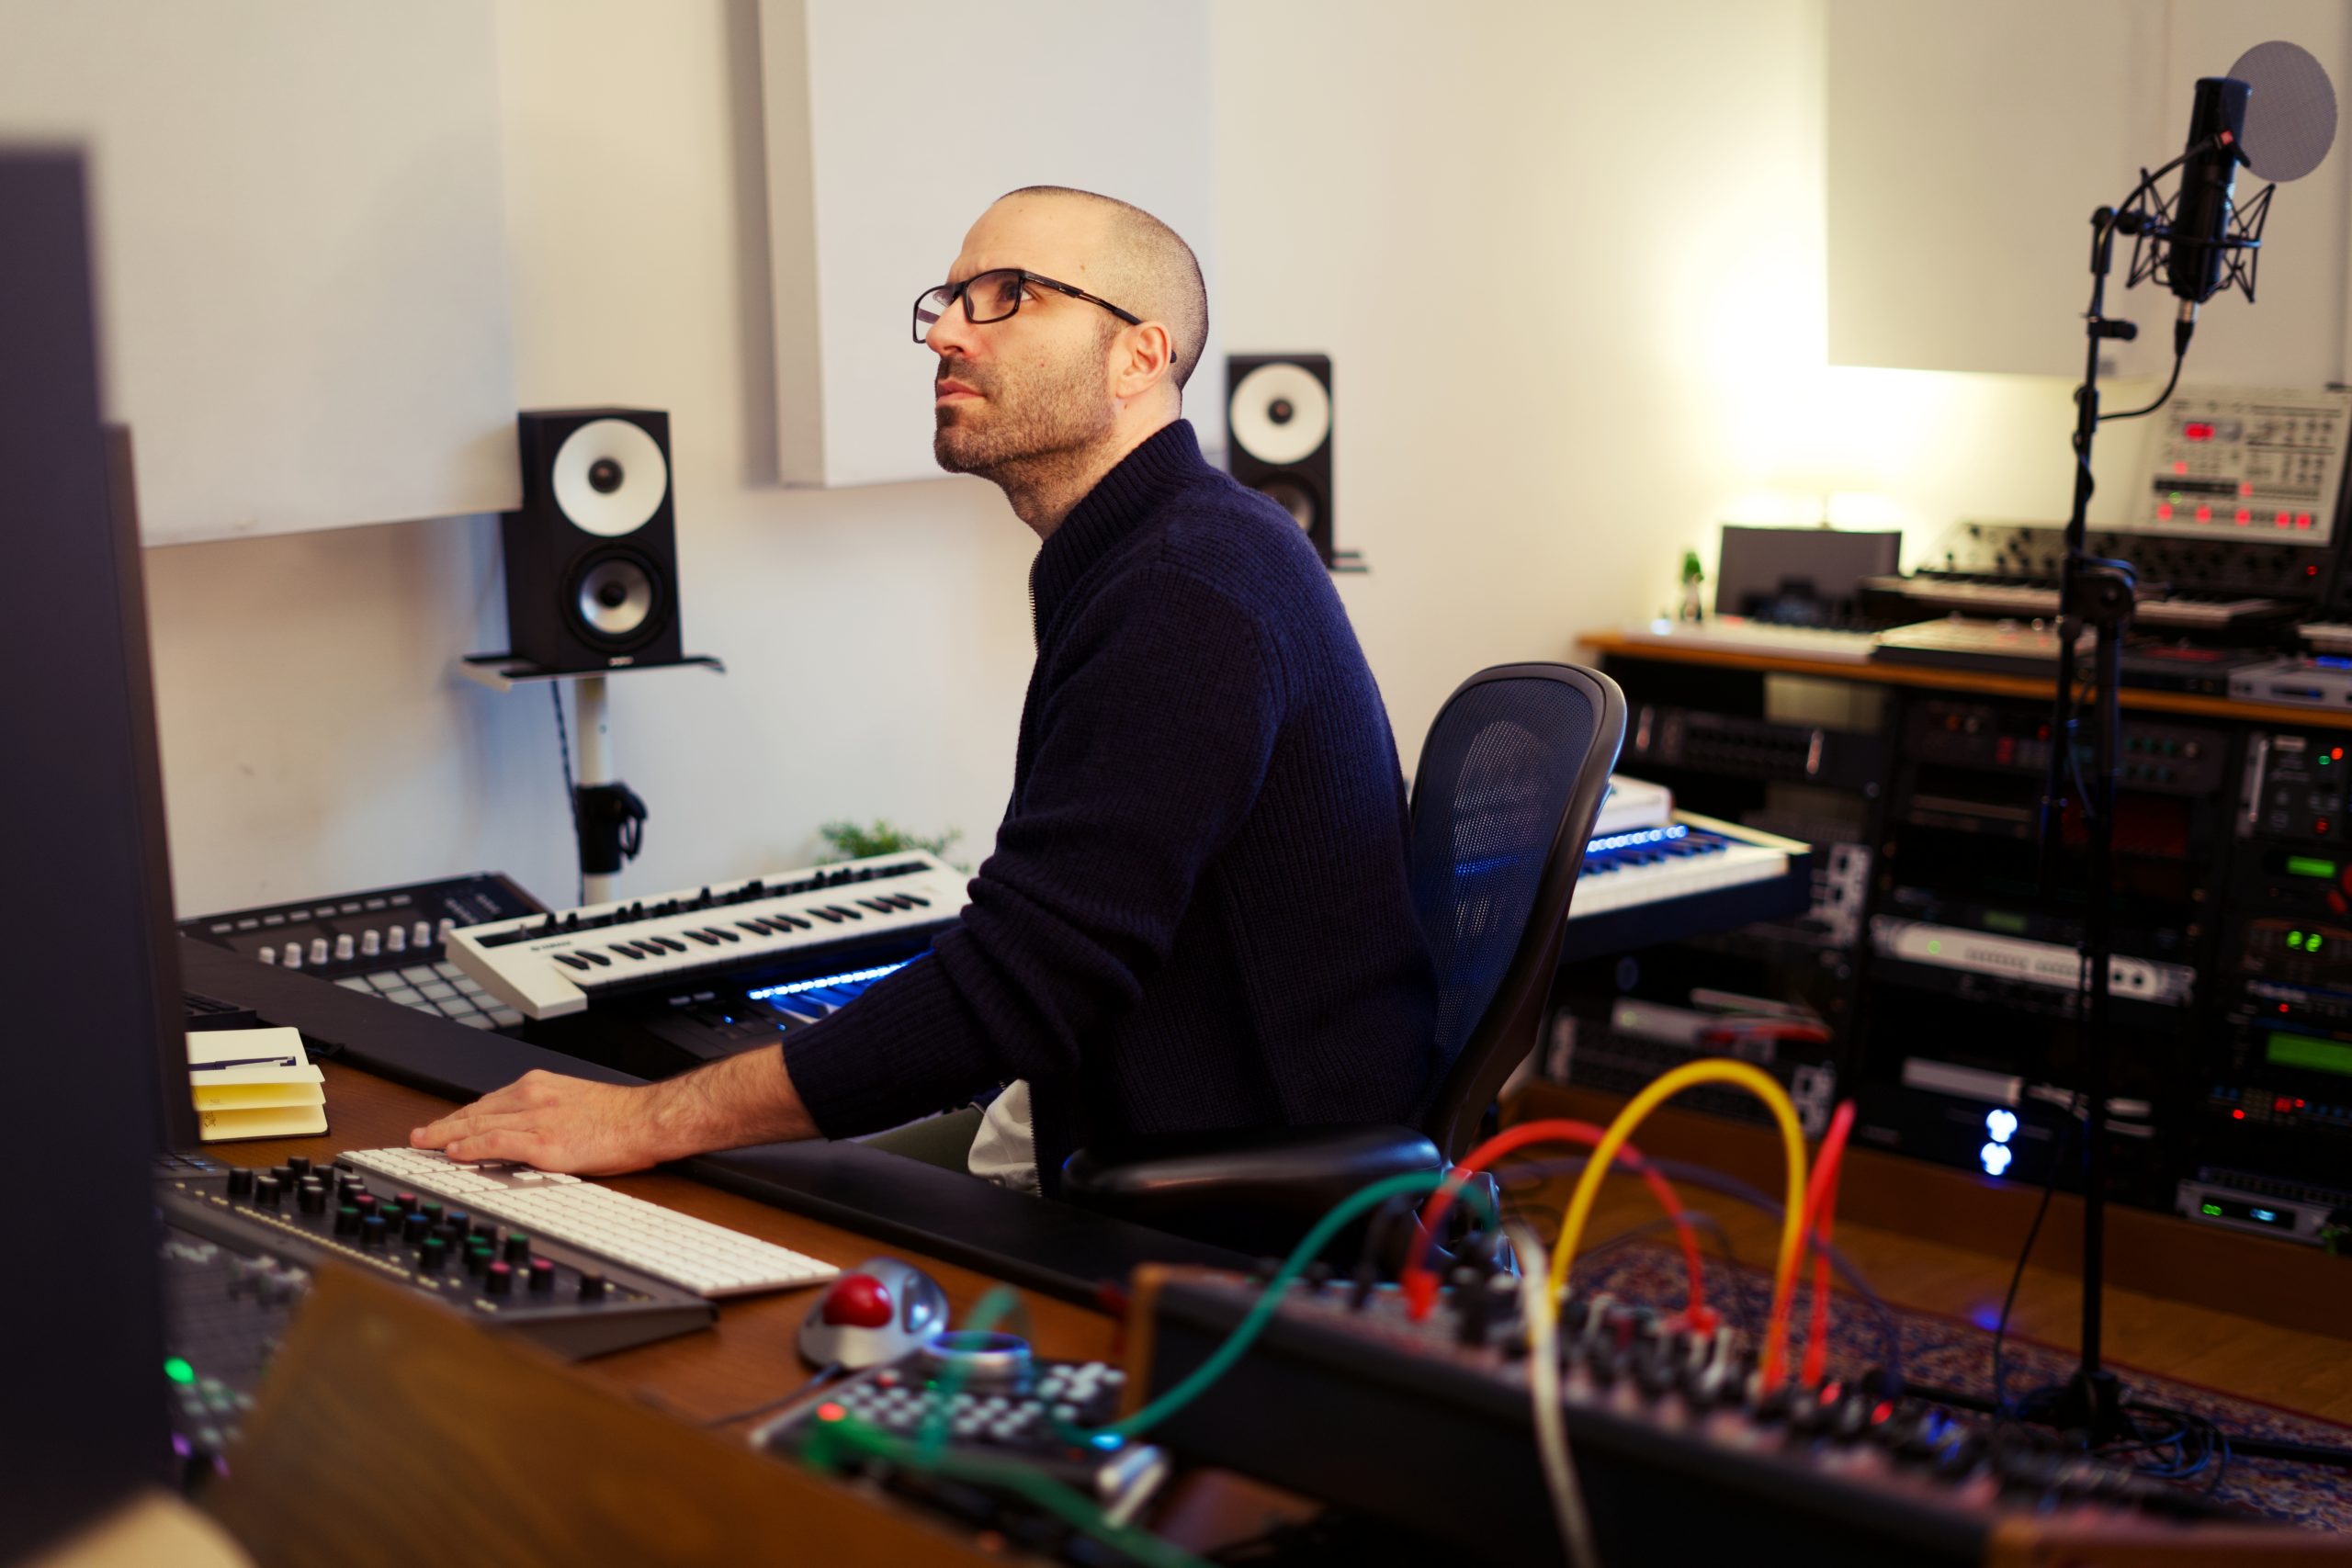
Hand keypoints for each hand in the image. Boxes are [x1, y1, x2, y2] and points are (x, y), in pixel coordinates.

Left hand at [408, 1045, 819, 1173]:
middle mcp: (533, 1096)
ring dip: (447, 1135)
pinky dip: (472, 1145)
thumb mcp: (578, 1103)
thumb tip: (525, 1133)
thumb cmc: (623, 1117)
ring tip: (424, 1144)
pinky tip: (455, 1151)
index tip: (443, 1126)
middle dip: (444, 1123)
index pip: (489, 1101)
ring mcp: (537, 1119)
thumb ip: (547, 1112)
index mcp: (541, 1085)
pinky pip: (498, 1142)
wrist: (650, 1120)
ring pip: (479, 1123)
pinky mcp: (545, 1143)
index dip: (461, 1115)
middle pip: (477, 1110)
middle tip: (418, 1135)